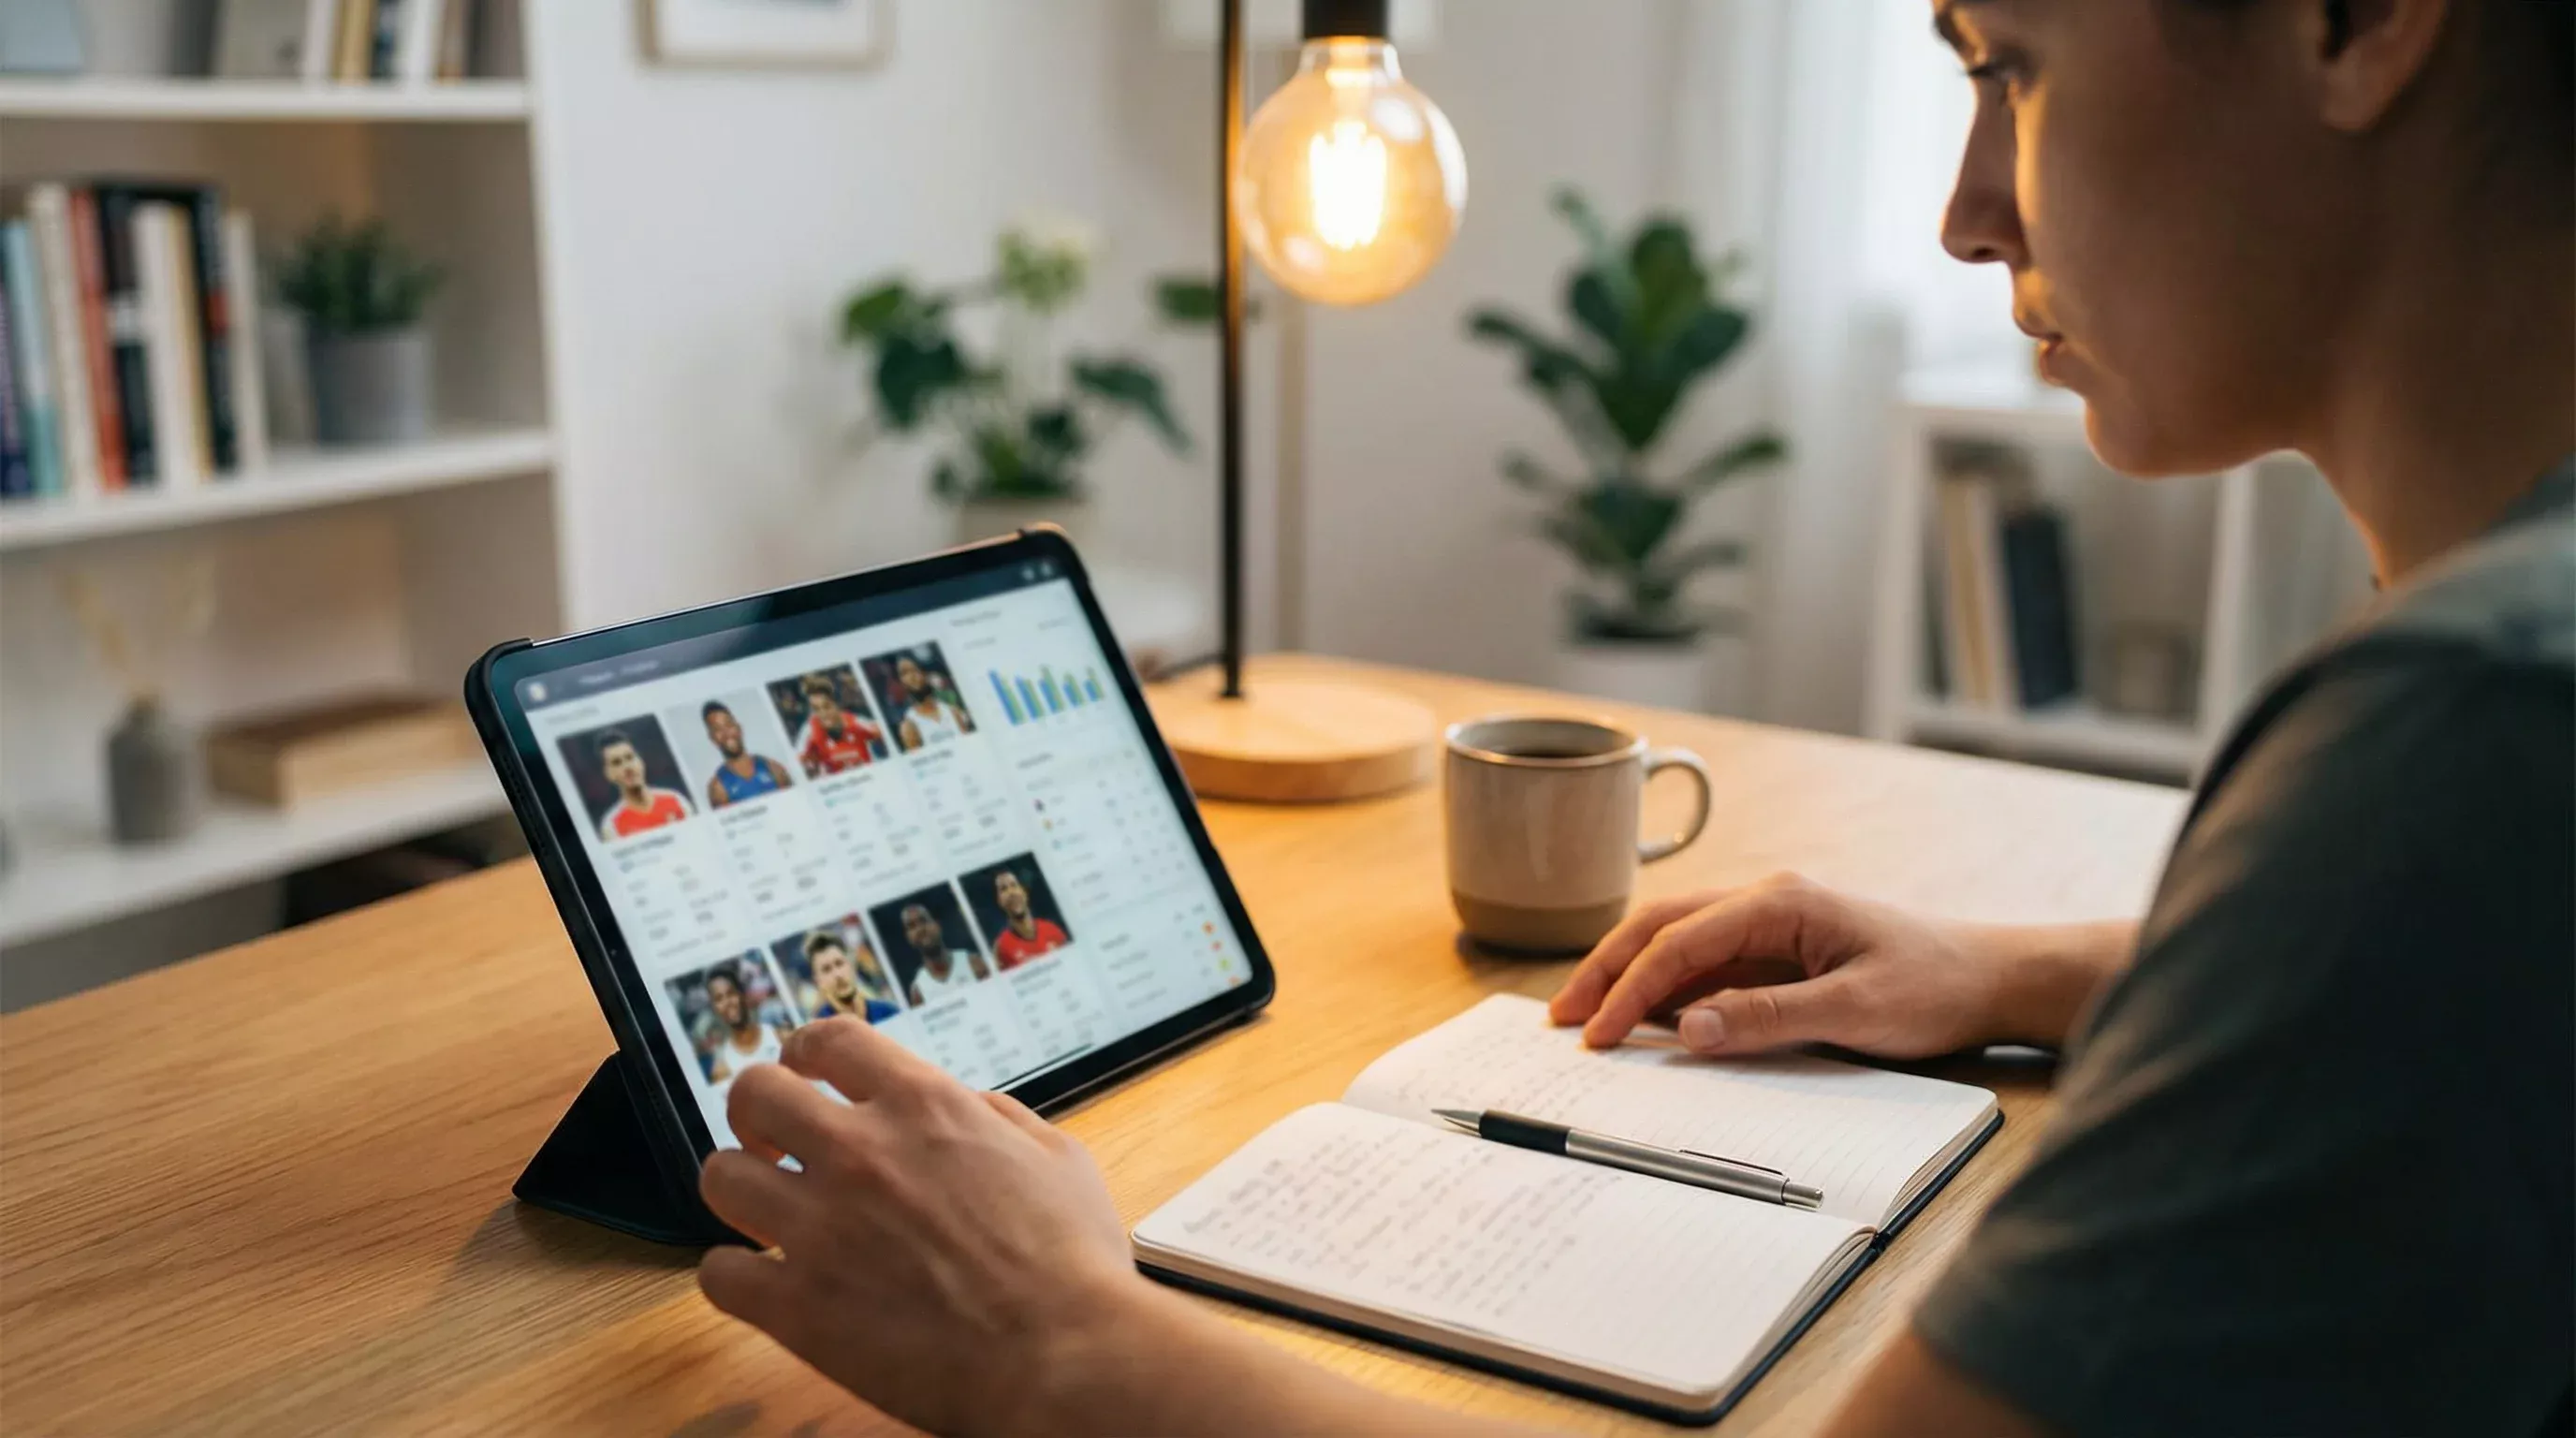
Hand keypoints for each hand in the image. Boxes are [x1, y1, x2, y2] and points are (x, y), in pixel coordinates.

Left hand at [695, 1018, 1147, 1436]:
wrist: (1064, 1358)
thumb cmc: (1074, 1265)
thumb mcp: (1058, 1157)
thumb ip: (997, 1117)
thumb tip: (963, 1105)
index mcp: (924, 1106)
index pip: (830, 1038)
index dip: (806, 1050)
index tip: (804, 1071)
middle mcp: (860, 1152)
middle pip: (754, 1092)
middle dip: (755, 1110)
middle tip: (771, 1139)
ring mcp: (821, 1227)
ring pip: (721, 1176)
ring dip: (739, 1185)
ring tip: (760, 1206)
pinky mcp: (798, 1306)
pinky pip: (719, 1273)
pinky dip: (732, 1274)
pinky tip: (758, 1280)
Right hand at [1548, 873, 2126, 1056]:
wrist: (1994, 980)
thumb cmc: (1936, 989)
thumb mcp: (1857, 1010)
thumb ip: (1768, 1017)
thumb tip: (1689, 1029)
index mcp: (1781, 902)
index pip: (1680, 943)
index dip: (1631, 990)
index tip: (1597, 1037)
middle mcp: (1768, 900)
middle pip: (1661, 925)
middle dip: (1606, 969)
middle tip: (1563, 1019)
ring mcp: (1773, 922)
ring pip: (1678, 938)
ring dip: (1630, 974)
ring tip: (1587, 1016)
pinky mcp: (1782, 948)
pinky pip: (1708, 961)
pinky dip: (1668, 986)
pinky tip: (1648, 1018)